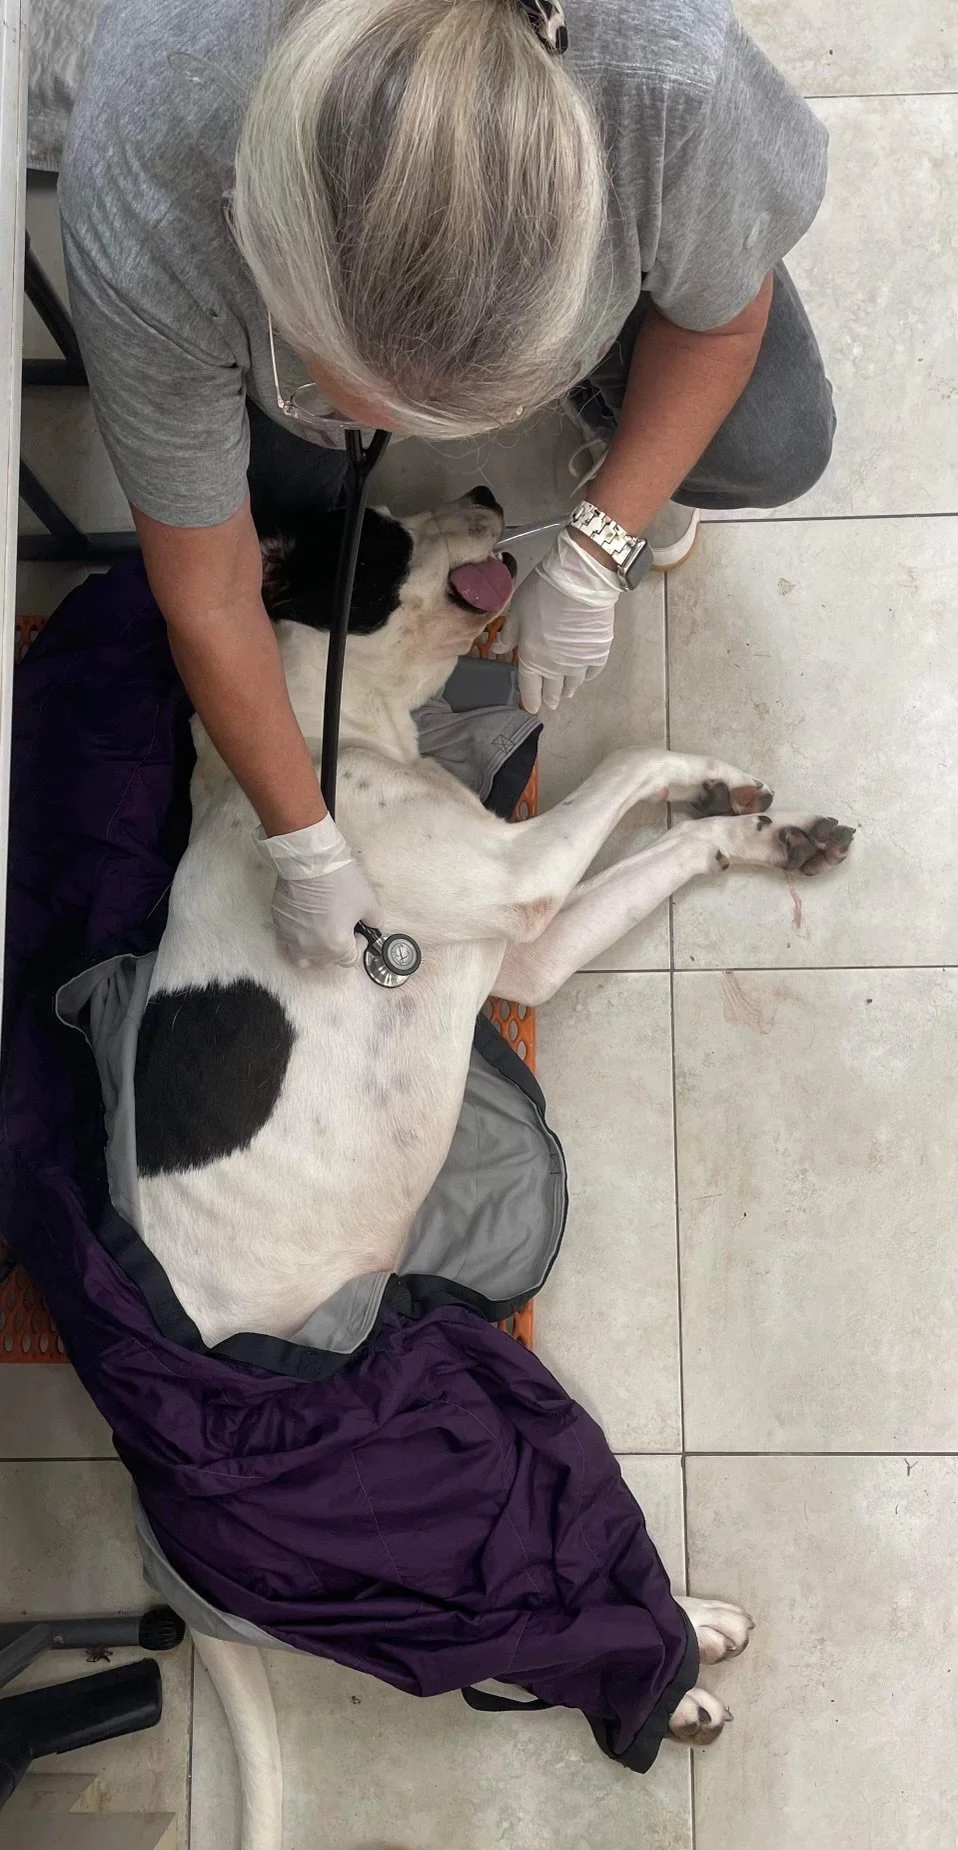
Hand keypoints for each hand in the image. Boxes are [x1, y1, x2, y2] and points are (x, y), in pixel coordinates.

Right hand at [255, 815, 376, 967]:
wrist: (309, 861)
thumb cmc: (341, 882)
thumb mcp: (369, 902)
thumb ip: (375, 921)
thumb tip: (372, 926)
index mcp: (336, 946)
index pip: (350, 960)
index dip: (358, 946)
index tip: (358, 931)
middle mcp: (311, 948)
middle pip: (327, 960)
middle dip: (337, 947)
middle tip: (341, 926)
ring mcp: (291, 937)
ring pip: (303, 955)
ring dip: (314, 948)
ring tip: (321, 930)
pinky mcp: (279, 924)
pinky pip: (289, 939)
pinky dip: (298, 935)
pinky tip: (306, 918)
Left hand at [492, 528, 619, 713]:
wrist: (580, 582)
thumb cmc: (542, 595)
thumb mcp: (517, 612)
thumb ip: (509, 635)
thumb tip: (496, 651)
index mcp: (533, 659)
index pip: (530, 686)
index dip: (530, 699)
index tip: (531, 708)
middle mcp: (557, 667)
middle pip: (553, 689)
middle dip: (549, 697)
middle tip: (550, 704)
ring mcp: (580, 662)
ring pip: (574, 683)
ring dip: (568, 690)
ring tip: (566, 693)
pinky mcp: (599, 652)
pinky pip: (592, 672)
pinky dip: (587, 676)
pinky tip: (585, 676)